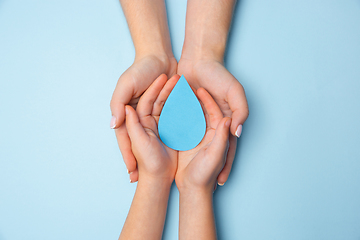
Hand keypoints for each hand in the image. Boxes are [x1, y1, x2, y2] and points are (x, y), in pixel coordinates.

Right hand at [111, 55, 176, 180]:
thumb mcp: (125, 84)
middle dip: (142, 161)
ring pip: (156, 137)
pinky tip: (176, 150)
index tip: (132, 173)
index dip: (128, 156)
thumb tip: (113, 124)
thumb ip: (118, 103)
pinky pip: (170, 125)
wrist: (160, 56)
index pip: (126, 139)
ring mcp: (155, 114)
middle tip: (144, 180)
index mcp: (128, 113)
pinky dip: (172, 137)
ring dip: (158, 151)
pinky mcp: (168, 109)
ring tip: (161, 169)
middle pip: (140, 143)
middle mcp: (141, 116)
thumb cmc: (140, 69)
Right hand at [175, 87, 230, 192]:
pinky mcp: (185, 143)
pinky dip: (176, 115)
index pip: (215, 113)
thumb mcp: (215, 156)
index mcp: (218, 135)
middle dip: (195, 99)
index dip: (209, 100)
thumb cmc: (205, 176)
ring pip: (191, 115)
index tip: (200, 89)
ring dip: (185, 104)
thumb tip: (229, 120)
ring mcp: (196, 137)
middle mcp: (208, 134)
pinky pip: (181, 125)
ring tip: (177, 91)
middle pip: (202, 111)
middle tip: (186, 85)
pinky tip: (169, 106)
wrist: (193, 191)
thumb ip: (222, 138)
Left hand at [177, 59, 247, 185]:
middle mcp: (210, 122)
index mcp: (224, 121)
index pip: (226, 147)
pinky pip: (179, 128)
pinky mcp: (182, 112)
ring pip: (192, 142)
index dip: (224, 164)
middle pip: (208, 148)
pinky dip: (176, 139)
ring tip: (183, 174)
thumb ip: (241, 111)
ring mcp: (196, 118)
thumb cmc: (219, 75)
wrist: (199, 59)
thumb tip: (237, 132)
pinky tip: (171, 153)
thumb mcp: (235, 92)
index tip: (219, 182)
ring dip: (189, 157)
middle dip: (204, 166)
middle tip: (200, 184)